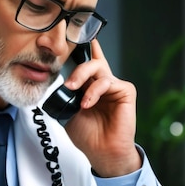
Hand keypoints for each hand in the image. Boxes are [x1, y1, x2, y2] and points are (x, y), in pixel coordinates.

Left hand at [63, 39, 141, 176]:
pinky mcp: (125, 91)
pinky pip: (108, 82)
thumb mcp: (69, 112)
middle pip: (90, 61)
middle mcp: (103, 83)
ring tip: (73, 90)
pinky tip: (88, 103)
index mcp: (90, 86)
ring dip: (82, 77)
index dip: (81, 47)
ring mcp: (115, 86)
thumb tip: (58, 82)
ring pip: (98, 68)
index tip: (72, 33)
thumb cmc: (87, 136)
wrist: (102, 152)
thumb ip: (66, 95)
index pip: (86, 62)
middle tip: (67, 83)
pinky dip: (94, 91)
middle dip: (77, 68)